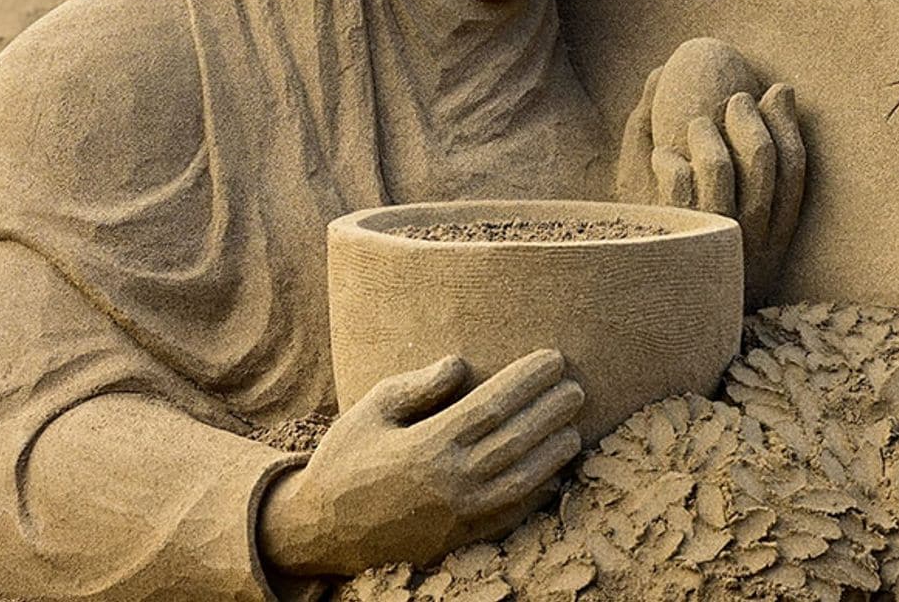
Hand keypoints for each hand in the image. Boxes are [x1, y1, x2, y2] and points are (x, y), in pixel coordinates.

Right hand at [256, 349, 582, 576]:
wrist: (321, 529)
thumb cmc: (345, 459)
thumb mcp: (371, 411)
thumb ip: (418, 388)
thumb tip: (460, 364)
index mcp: (428, 445)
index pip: (493, 405)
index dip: (528, 380)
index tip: (554, 358)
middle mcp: (450, 481)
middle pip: (516, 440)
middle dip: (551, 411)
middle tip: (577, 387)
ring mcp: (457, 515)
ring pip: (521, 480)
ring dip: (553, 453)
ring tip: (574, 428)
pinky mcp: (459, 539)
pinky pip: (508, 516)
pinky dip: (536, 495)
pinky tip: (553, 476)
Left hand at [617, 65, 806, 308]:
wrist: (643, 313)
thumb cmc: (679, 250)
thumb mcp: (711, 217)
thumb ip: (720, 157)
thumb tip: (714, 90)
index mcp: (772, 239)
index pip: (796, 173)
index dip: (789, 125)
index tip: (776, 89)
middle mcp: (749, 242)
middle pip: (764, 162)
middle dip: (750, 118)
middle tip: (735, 97)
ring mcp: (711, 242)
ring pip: (720, 169)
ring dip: (707, 135)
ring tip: (694, 124)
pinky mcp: (672, 241)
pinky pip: (677, 184)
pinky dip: (670, 161)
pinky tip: (661, 156)